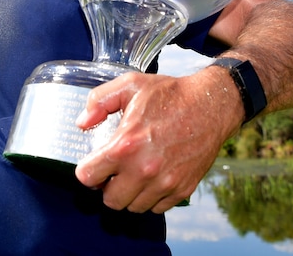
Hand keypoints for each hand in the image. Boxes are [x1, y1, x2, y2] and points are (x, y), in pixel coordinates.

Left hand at [74, 69, 240, 213]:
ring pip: (133, 207)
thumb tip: (82, 123)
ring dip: (129, 194)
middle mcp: (144, 169)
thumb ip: (99, 101)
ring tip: (133, 174)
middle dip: (107, 187)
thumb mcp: (129, 84)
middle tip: (113, 172)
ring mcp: (165, 183)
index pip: (88, 177)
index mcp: (125, 145)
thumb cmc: (169, 94)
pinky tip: (152, 178)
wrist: (210, 104)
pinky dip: (151, 197)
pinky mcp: (182, 189)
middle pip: (110, 200)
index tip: (94, 164)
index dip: (87, 170)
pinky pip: (157, 208)